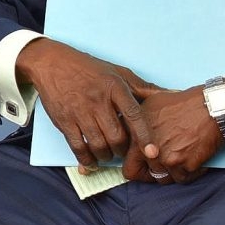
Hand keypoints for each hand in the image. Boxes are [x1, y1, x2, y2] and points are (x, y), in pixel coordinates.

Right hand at [16, 39, 159, 172]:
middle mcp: (98, 100)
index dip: (145, 136)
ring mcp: (79, 111)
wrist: (53, 63)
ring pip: (98, 144)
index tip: (153, 152)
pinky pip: (77, 146)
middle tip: (123, 151)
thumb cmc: (89, 68)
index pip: (134, 116)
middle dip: (122, 150)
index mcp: (115, 88)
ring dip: (105, 155)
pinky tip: (90, 161)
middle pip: (116, 136)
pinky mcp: (63, 120)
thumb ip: (143, 87)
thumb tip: (171, 94)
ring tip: (107, 154)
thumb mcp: (118, 72)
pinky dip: (86, 159)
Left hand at [126, 86, 223, 185]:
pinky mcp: (184, 165)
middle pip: (142, 175)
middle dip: (152, 173)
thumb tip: (130, 132)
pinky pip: (184, 179)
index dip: (137, 167)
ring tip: (181, 160)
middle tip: (164, 166)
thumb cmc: (184, 103)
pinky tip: (195, 161)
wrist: (211, 106)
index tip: (145, 165)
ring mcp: (166, 158)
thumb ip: (137, 122)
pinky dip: (191, 173)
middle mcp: (148, 149)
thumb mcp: (151, 104)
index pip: (127, 166)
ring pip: (164, 179)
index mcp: (137, 135)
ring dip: (173, 173)